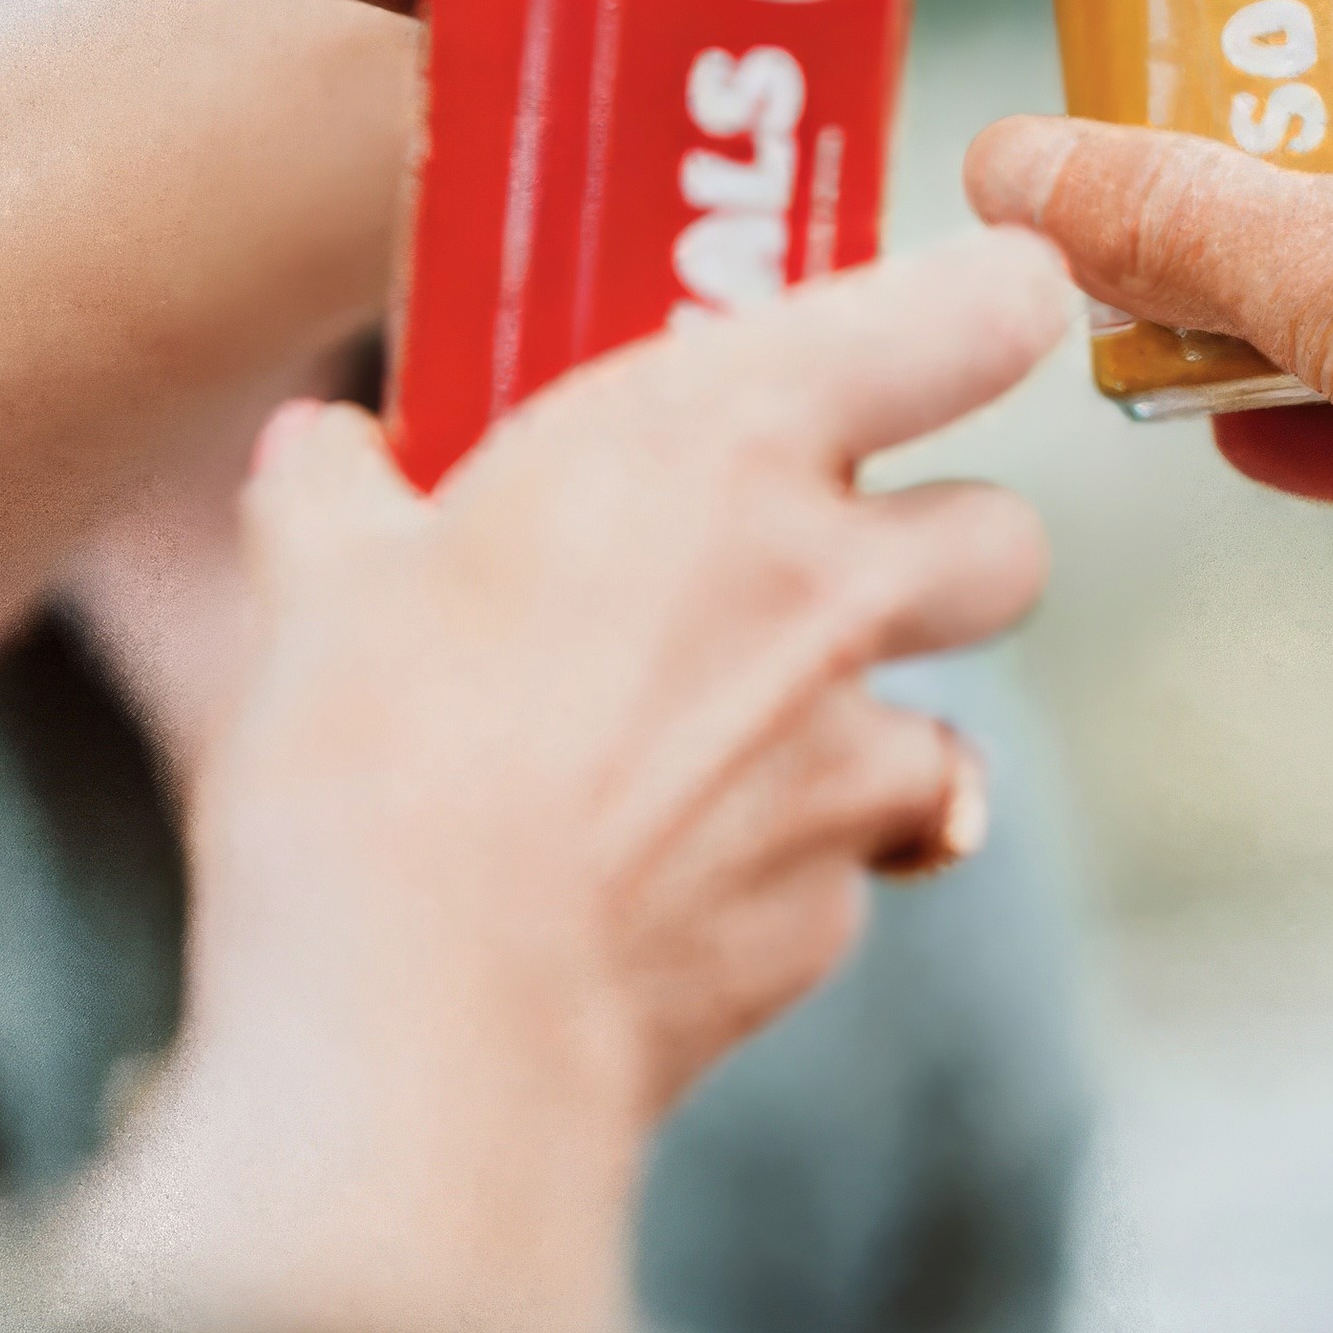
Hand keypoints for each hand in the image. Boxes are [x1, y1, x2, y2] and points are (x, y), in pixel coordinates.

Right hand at [58, 230, 1067, 1332]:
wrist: (421, 1026)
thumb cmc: (371, 759)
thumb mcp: (323, 584)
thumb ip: (344, 497)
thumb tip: (321, 452)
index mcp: (732, 441)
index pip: (989, 309)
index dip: (996, 306)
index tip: (965, 318)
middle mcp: (831, 585)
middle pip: (1010, 539)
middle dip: (946, 555)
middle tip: (831, 568)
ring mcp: (851, 760)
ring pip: (946, 727)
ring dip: (866, 737)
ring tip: (723, 758)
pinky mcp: (833, 914)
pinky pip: (848, 875)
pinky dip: (782, 880)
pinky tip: (667, 892)